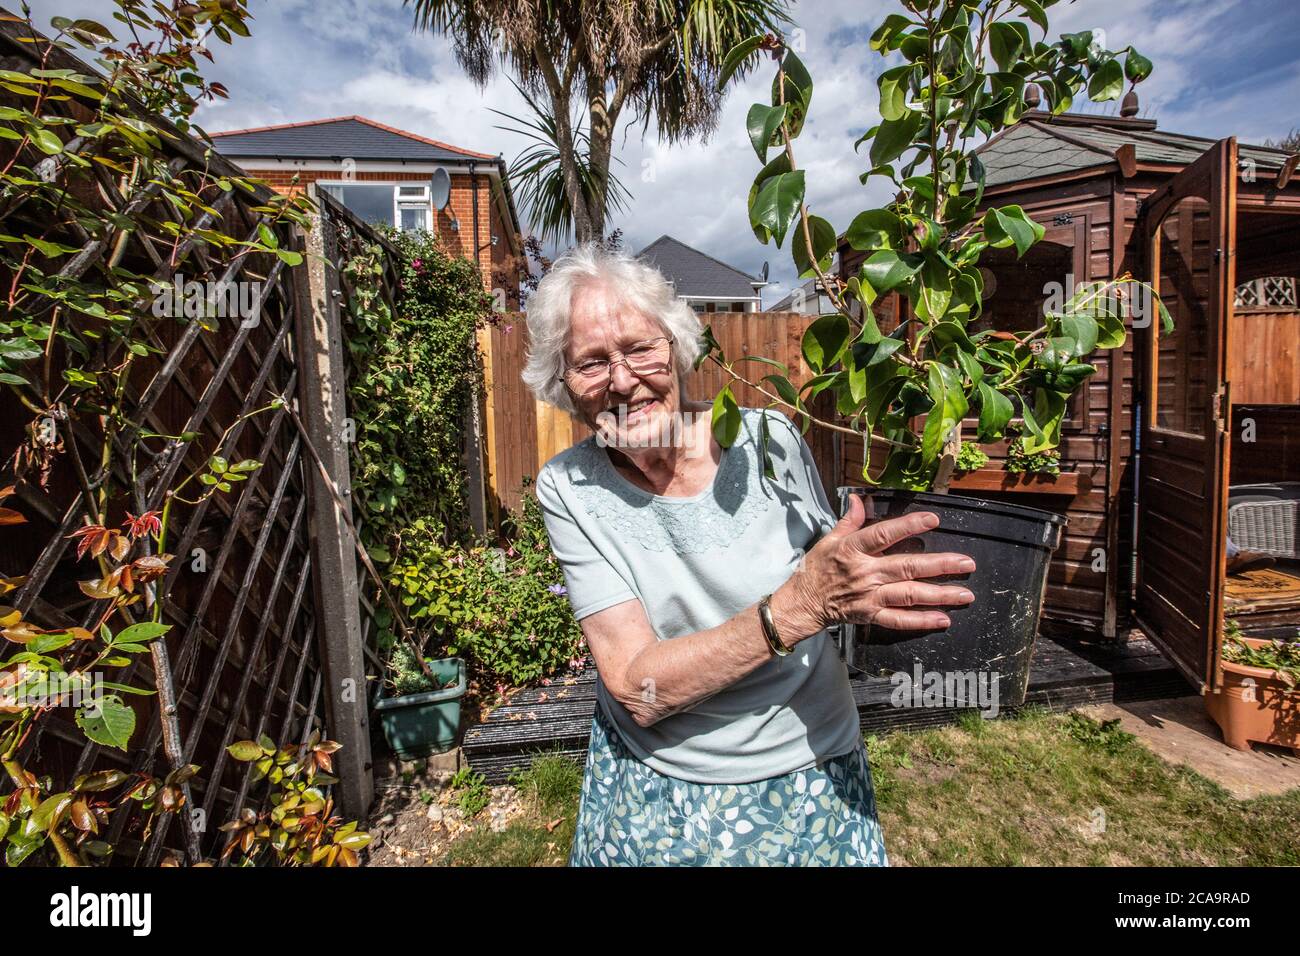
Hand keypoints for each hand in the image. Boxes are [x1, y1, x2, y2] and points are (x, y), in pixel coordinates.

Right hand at [772, 493, 975, 637]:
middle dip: (940, 565)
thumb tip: (860, 498)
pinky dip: (921, 621)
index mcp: (853, 549)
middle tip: (967, 563)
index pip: (884, 535)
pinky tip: (943, 619)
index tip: (933, 520)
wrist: (803, 602)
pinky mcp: (870, 615)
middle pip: (907, 567)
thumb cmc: (817, 568)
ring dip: (940, 595)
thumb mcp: (829, 539)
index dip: (908, 526)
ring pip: (909, 594)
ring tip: (965, 594)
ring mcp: (869, 596)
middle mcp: (865, 573)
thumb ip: (850, 520)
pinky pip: (899, 620)